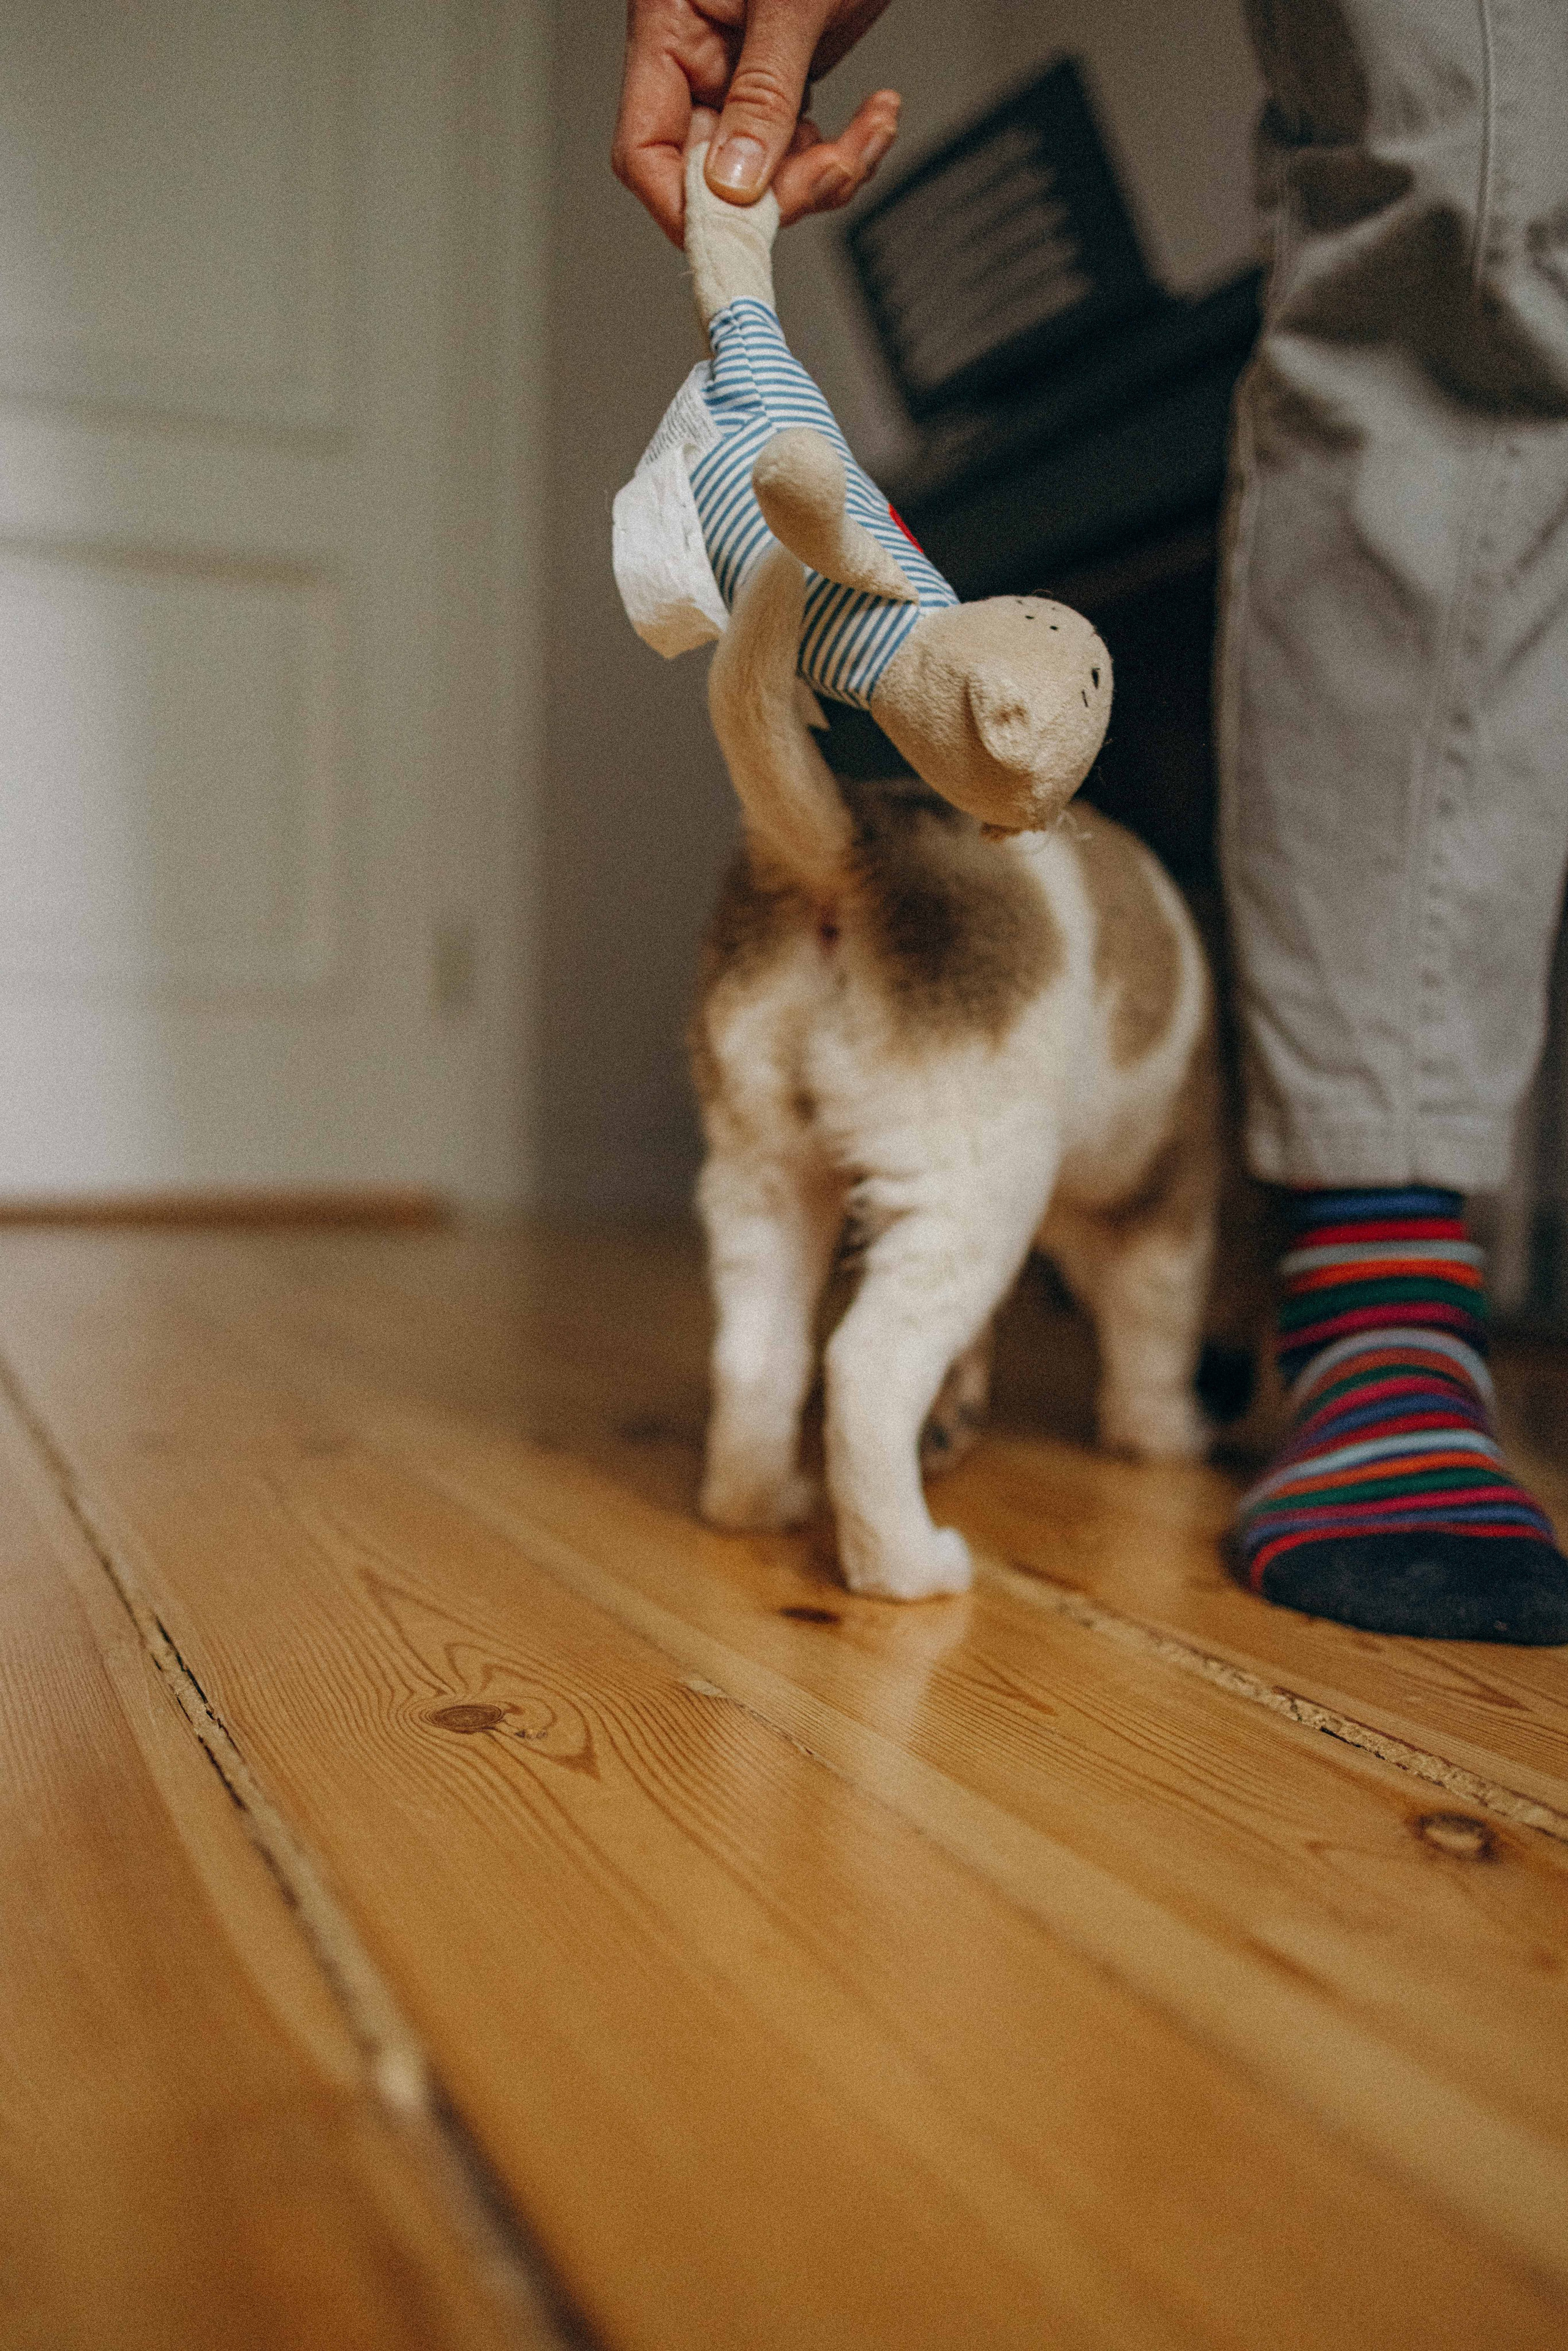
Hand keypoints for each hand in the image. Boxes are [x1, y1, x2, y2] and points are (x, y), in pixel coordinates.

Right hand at [613, 0, 900, 244]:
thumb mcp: (794, 3)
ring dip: (827, 176)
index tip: (742, 228)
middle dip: (781, 191)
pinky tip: (878, 116)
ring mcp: (741, 73)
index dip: (688, 205)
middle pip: (710, 176)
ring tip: (874, 130)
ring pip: (765, 173)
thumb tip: (734, 187)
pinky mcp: (786, 81)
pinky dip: (845, 153)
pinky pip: (802, 148)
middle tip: (835, 169)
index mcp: (670, 26)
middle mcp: (698, 57)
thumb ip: (764, 93)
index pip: (646, 149)